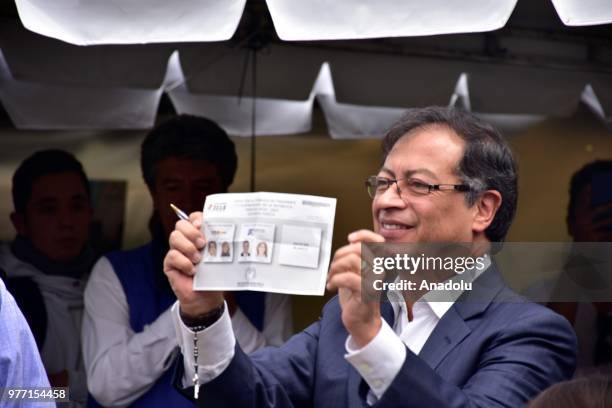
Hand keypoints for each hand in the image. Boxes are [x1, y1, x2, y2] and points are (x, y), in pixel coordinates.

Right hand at [163, 211, 223, 317]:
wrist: (206, 297)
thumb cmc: (213, 274)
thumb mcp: (218, 256)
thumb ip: (217, 243)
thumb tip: (223, 231)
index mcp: (199, 235)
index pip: (193, 218)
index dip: (196, 218)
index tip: (202, 225)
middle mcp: (186, 240)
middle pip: (181, 225)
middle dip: (192, 232)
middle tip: (203, 244)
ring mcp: (176, 251)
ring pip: (174, 237)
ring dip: (188, 248)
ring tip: (198, 259)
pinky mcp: (170, 263)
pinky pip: (172, 255)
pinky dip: (183, 262)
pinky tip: (192, 271)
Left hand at [327, 229, 384, 347]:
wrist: (362, 322)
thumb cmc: (358, 298)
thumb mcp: (355, 273)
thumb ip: (355, 258)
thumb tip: (351, 242)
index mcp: (378, 263)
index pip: (377, 241)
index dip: (363, 235)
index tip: (350, 238)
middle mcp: (379, 270)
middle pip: (358, 248)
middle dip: (339, 255)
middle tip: (333, 267)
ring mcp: (374, 280)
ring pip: (352, 260)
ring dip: (335, 268)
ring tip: (331, 278)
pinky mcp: (367, 292)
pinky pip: (347, 277)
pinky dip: (334, 280)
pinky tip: (332, 286)